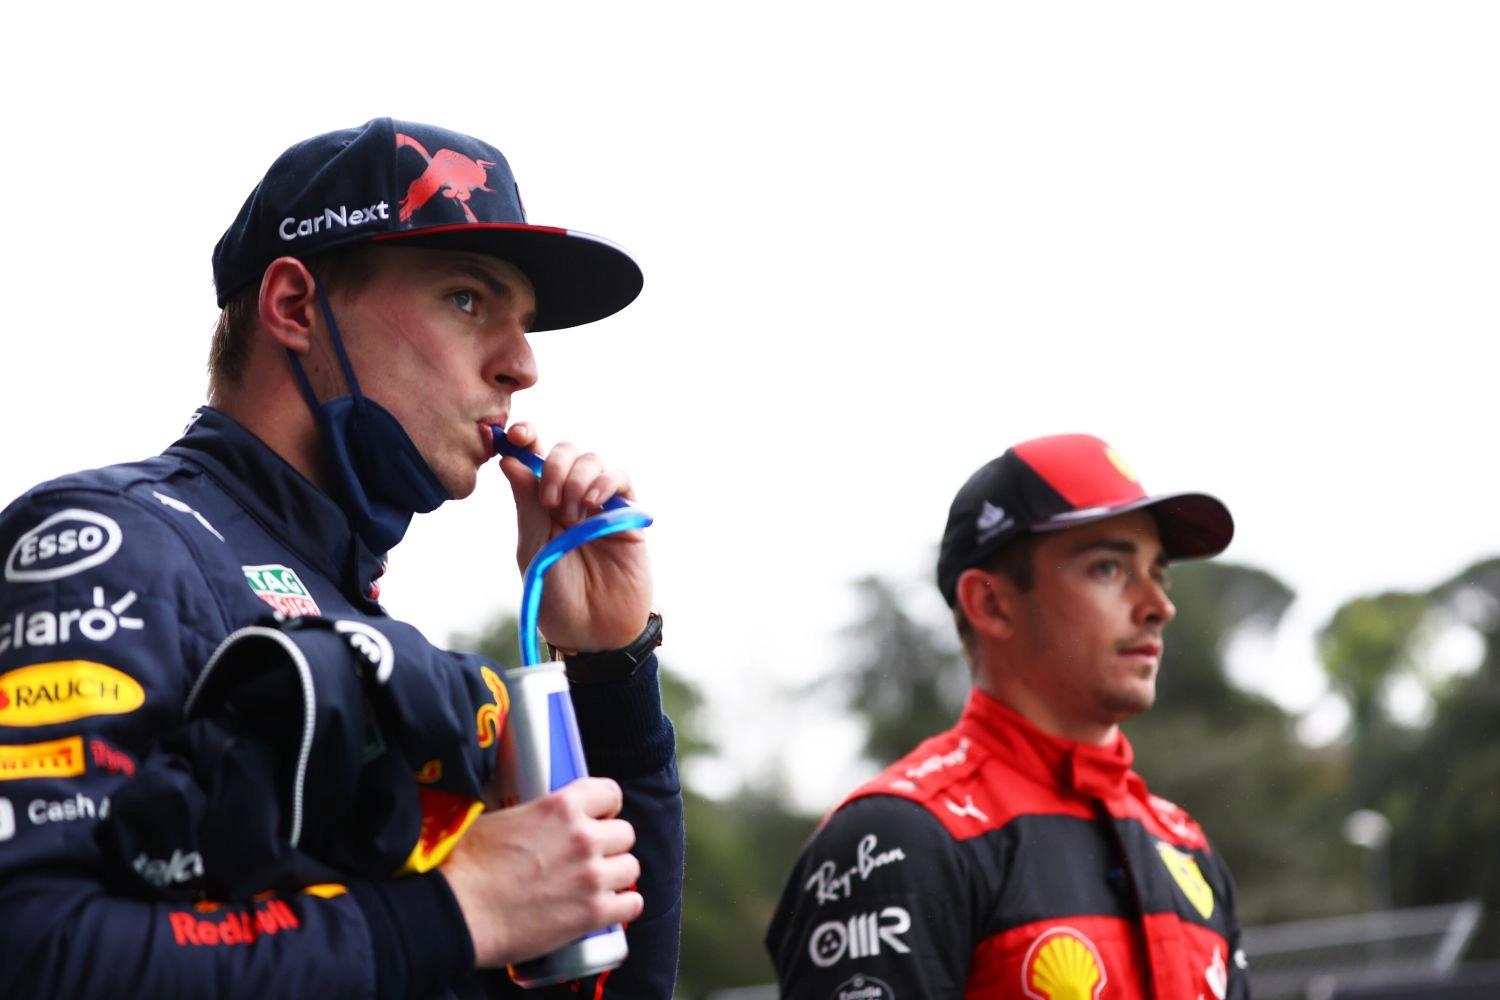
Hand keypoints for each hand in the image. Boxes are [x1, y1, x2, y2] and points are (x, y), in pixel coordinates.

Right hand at [439, 777, 643, 967]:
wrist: (457, 912)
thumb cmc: (466, 865)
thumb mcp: (498, 818)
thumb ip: (531, 814)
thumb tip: (533, 817)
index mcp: (561, 806)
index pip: (610, 792)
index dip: (605, 807)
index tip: (597, 819)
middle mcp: (584, 837)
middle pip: (625, 833)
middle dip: (609, 844)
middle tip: (589, 858)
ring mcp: (592, 876)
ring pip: (631, 867)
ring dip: (615, 876)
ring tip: (594, 885)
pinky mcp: (593, 913)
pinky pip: (631, 906)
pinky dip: (621, 908)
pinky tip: (606, 909)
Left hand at [496, 423, 652, 651]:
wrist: (592, 632)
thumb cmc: (557, 597)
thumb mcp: (534, 550)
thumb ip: (528, 506)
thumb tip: (511, 460)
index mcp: (541, 504)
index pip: (534, 458)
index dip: (526, 438)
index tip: (516, 435)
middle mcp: (571, 497)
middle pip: (566, 451)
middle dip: (556, 464)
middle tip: (551, 500)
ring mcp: (601, 504)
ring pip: (593, 459)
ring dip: (579, 477)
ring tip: (573, 513)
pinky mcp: (627, 515)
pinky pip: (621, 479)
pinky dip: (606, 481)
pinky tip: (594, 503)